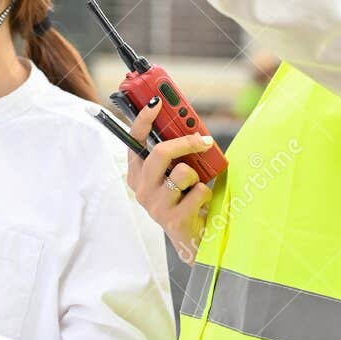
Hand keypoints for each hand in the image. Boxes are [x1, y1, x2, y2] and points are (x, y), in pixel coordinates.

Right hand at [125, 100, 214, 263]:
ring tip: (195, 186)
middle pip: (160, 153)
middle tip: (204, 140)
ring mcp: (155, 205)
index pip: (134, 140)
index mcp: (137, 172)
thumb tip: (189, 125)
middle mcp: (141, 188)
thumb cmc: (184, 197)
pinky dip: (206, 193)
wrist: (192, 237)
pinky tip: (200, 204)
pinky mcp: (172, 220)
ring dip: (197, 176)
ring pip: (183, 172)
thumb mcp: (175, 171)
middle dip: (185, 142)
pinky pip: (198, 192)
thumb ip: (175, 151)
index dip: (143, 119)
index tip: (156, 102)